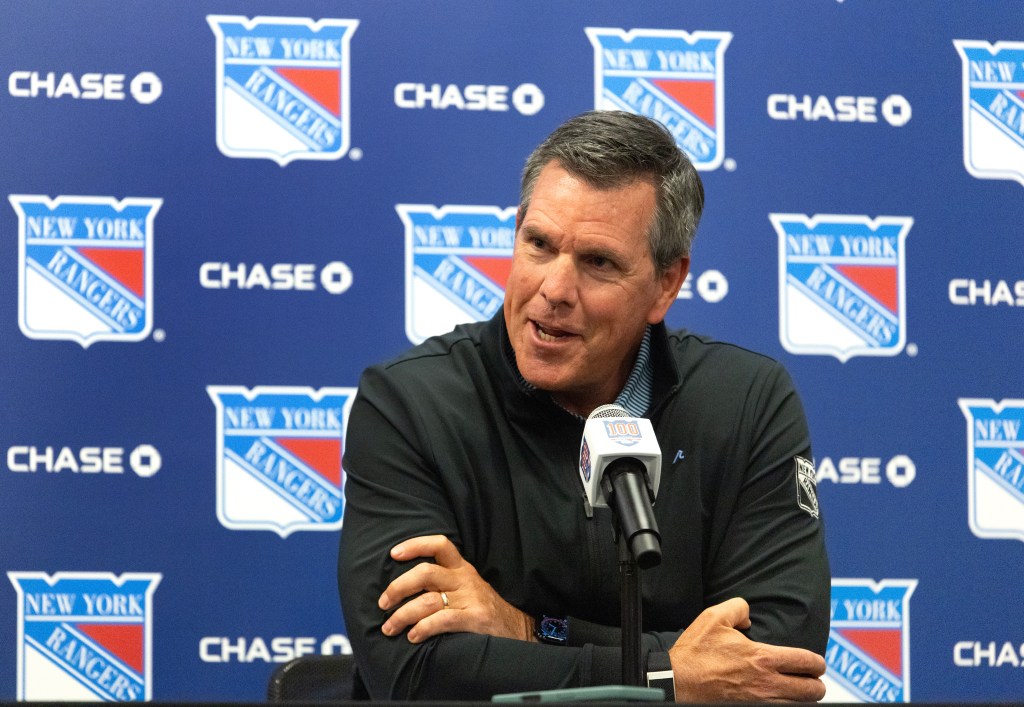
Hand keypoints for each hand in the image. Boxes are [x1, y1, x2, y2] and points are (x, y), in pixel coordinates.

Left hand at [377, 535, 534, 643]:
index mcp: (462, 569)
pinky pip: (443, 620)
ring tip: (390, 627)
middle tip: (383, 603)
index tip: (394, 553)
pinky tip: (413, 636)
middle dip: (398, 587)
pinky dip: (423, 628)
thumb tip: (402, 589)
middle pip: (425, 573)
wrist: (518, 630)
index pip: (440, 544)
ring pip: (428, 600)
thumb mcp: (467, 588)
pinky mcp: (476, 619)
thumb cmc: (483, 610)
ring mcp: (471, 599)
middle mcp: (465, 580)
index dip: (415, 545)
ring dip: (403, 615)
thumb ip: (443, 584)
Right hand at [669, 598, 825, 702]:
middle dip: (816, 685)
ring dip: (802, 700)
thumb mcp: (713, 618)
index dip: (818, 663)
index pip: (808, 663)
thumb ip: (738, 608)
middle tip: (810, 680)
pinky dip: (785, 706)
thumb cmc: (695, 652)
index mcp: (762, 658)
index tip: (815, 663)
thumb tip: (749, 615)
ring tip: (798, 694)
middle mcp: (767, 684)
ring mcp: (760, 703)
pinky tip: (781, 701)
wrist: (677, 682)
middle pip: (813, 691)